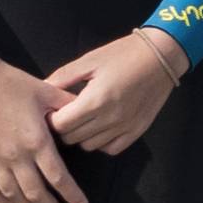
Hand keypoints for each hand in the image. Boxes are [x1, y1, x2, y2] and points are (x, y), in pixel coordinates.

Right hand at [0, 49, 87, 202]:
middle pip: (36, 194)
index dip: (72, 195)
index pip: (58, 178)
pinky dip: (0, 200)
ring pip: (12, 195)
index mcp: (36, 141)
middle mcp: (15, 156)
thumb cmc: (12, 83)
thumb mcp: (46, 91)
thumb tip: (87, 112)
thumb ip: (68, 106)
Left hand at [39, 29, 188, 156]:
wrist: (162, 56)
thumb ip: (62, 78)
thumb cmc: (123, 54)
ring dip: (81, 135)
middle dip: (64, 127)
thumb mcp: (89, 60)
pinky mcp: (137, 131)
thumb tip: (40, 90)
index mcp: (95, 100)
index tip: (53, 110)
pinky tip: (101, 126)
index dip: (51, 119)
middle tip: (66, 113)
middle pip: (71, 138)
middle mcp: (110, 118)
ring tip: (84, 119)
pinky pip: (110, 148)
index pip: (60, 125)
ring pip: (89, 146)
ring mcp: (125, 127)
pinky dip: (101, 142)